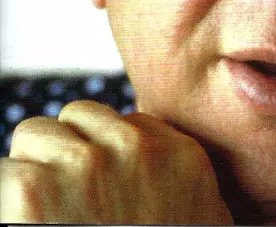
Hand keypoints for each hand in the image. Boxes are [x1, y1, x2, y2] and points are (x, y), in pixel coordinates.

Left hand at [0, 101, 232, 223]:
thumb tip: (148, 162)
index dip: (103, 153)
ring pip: (35, 133)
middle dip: (65, 151)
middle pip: (77, 117)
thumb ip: (176, 180)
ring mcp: (87, 164)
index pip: (125, 122)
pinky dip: (3, 198)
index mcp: (178, 156)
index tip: (96, 190)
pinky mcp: (33, 189)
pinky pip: (1, 173)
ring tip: (44, 218)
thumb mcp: (198, 219)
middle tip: (65, 206)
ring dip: (30, 169)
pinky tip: (21, 226)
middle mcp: (136, 149)